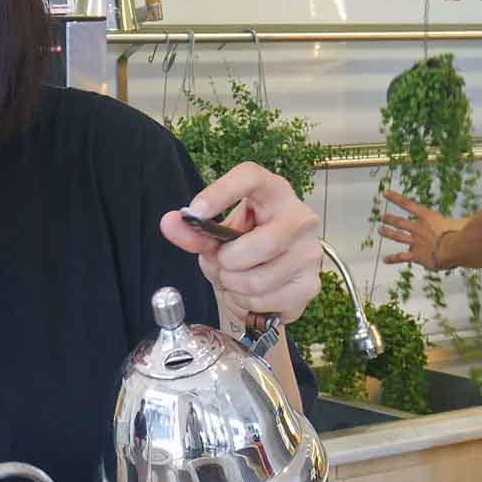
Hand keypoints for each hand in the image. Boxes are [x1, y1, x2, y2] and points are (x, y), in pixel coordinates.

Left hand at [160, 162, 322, 323]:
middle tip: (222, 263)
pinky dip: (247, 303)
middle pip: (260, 245)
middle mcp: (300, 218)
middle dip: (227, 263)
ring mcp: (310, 253)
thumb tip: (170, 223)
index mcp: (275, 192)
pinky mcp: (311, 284)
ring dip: (233, 286)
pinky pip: (266, 301)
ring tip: (234, 280)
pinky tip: (249, 294)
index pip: (251, 178)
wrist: (271, 274)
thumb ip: (194, 232)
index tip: (196, 212)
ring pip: (258, 280)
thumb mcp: (218, 235)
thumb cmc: (245, 244)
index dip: (221, 192)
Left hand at [378, 189, 460, 269]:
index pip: (408, 204)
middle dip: (390, 219)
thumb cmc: (460, 233)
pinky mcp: (416, 255)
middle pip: (400, 222)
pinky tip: (385, 259)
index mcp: (428, 217)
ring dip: (388, 233)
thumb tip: (473, 221)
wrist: (454, 248)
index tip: (385, 193)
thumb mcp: (462, 222)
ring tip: (380, 230)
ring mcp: (415, 241)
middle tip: (382, 216)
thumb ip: (463, 221)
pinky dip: (393, 258)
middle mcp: (418, 228)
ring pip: (398, 236)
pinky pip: (402, 257)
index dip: (396, 198)